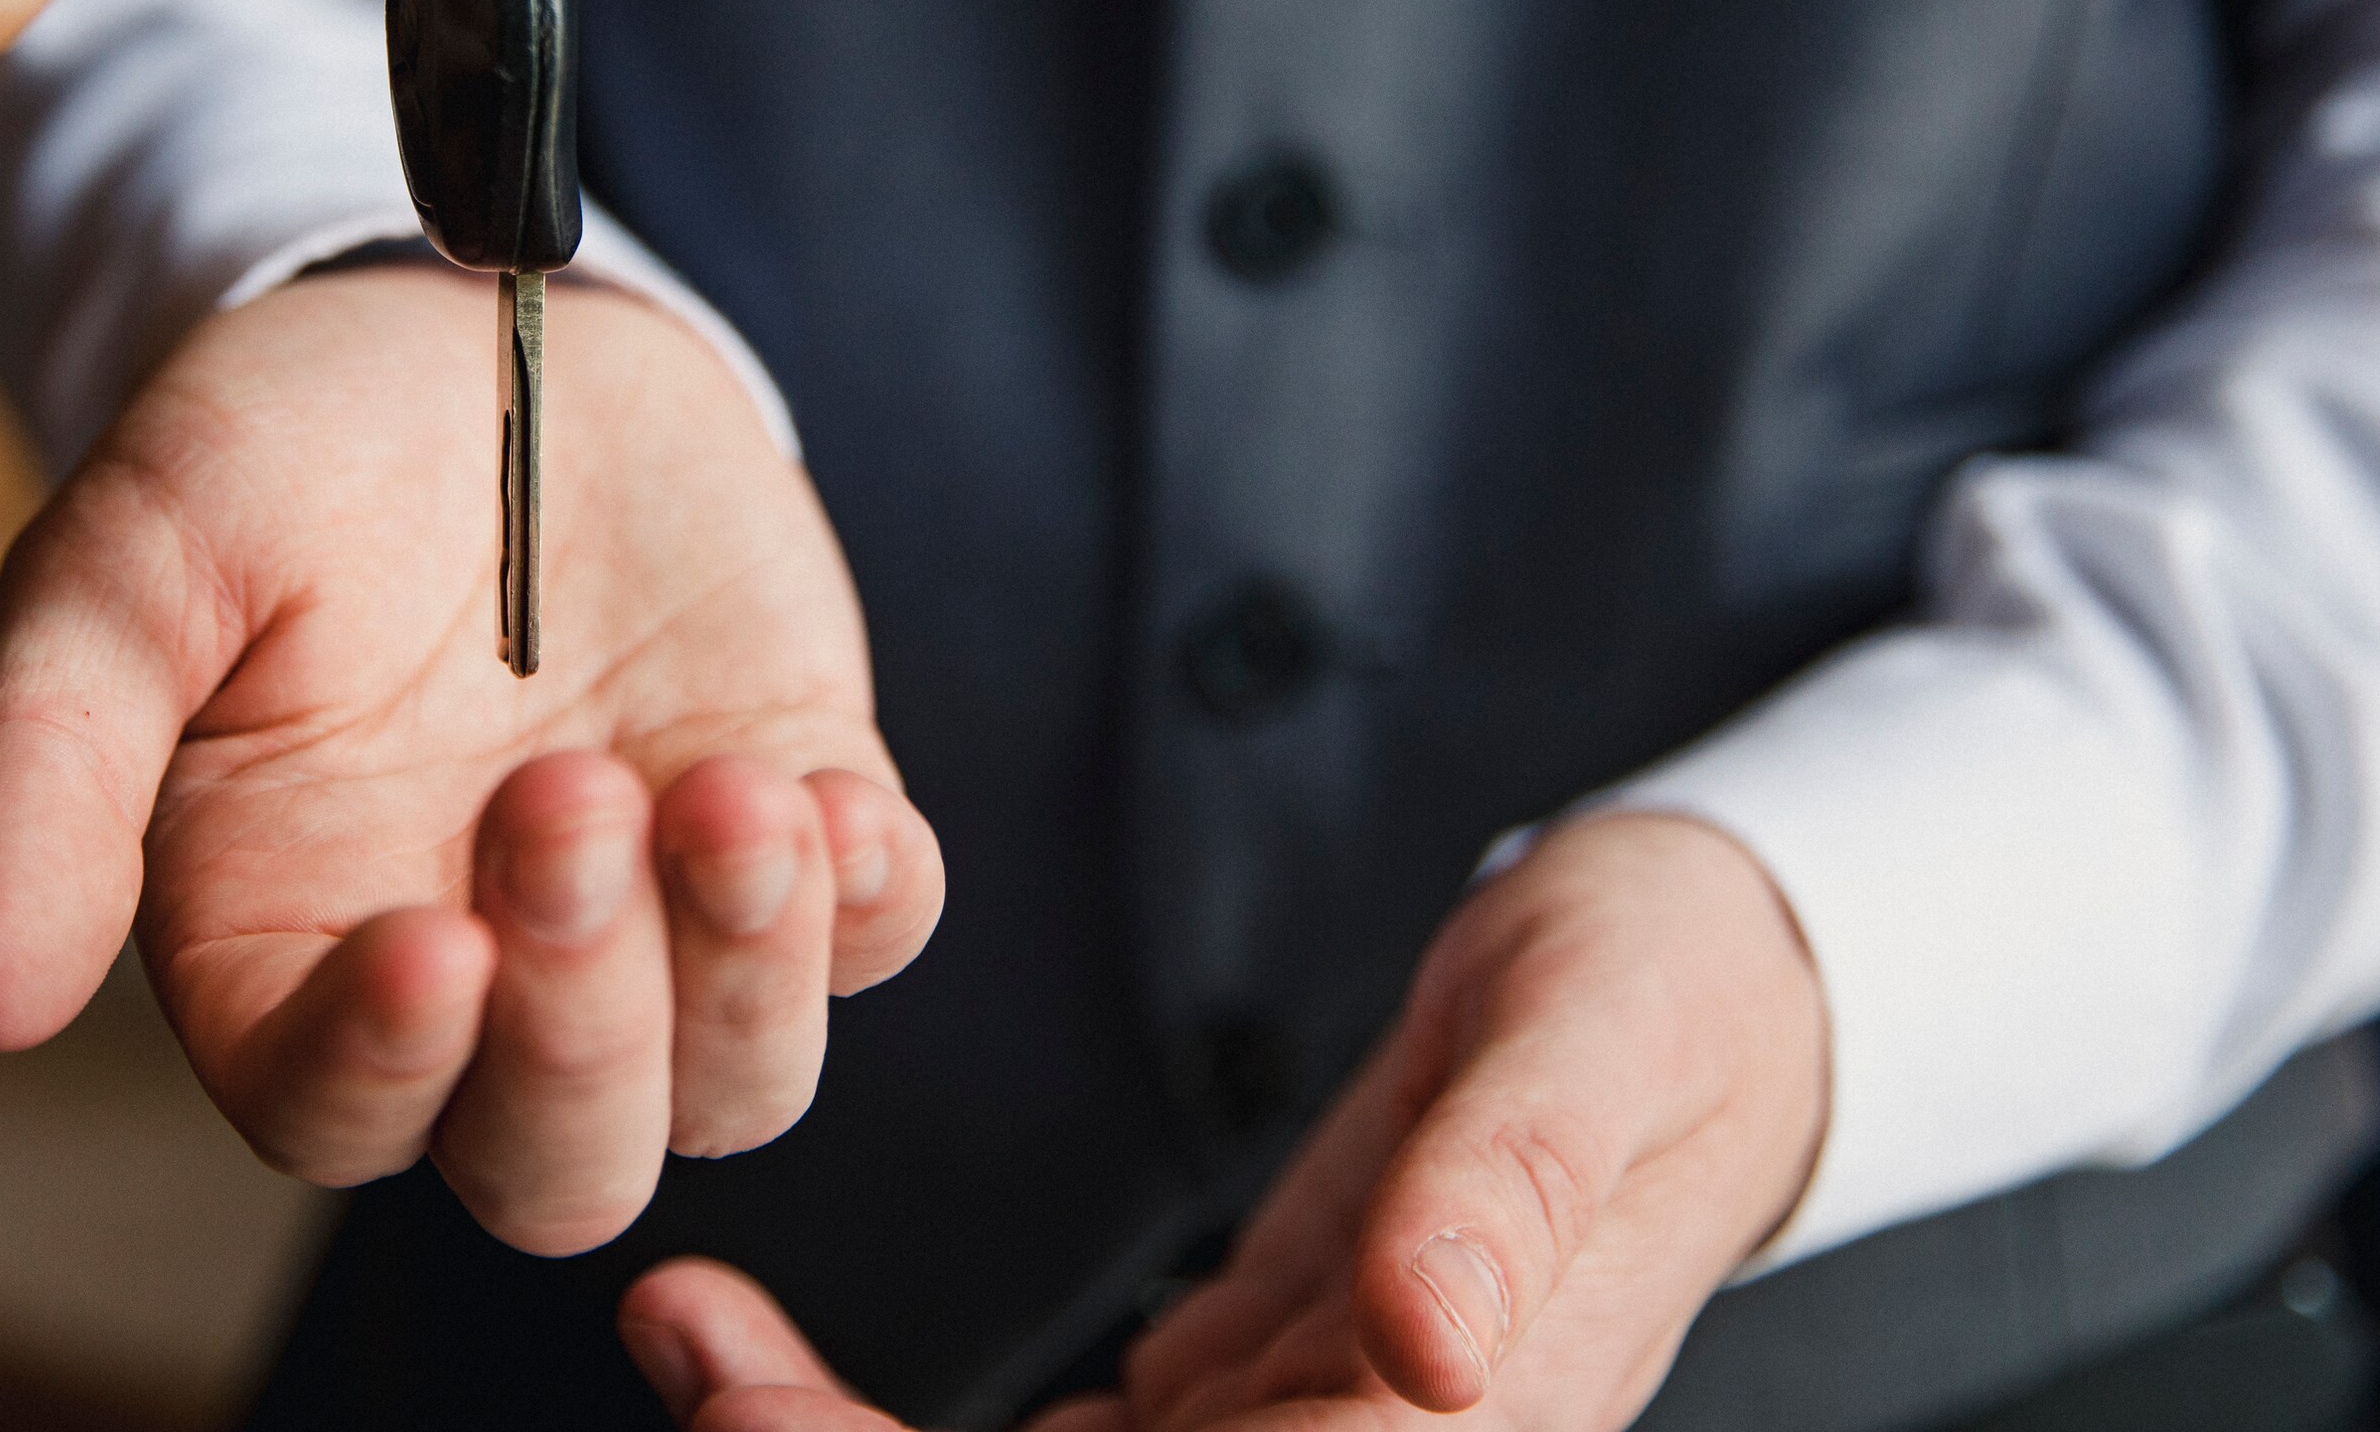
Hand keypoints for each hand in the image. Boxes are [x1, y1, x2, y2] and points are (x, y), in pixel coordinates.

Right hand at [0, 266, 945, 1252]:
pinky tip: (834, 807)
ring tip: (724, 795)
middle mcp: (481, 964)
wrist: (462, 306)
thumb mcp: (127, 565)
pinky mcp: (793, 799)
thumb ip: (47, 771)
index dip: (388, 1067)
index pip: (335, 1112)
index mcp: (288, 947)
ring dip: (746, 975)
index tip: (431, 947)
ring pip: (736, 1083)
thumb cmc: (270, 449)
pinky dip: (871, 904)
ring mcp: (654, 899)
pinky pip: (876, 932)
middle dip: (585, 1031)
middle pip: (558, 1159)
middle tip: (568, 805)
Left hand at [616, 816, 1823, 1431]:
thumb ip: (1513, 1188)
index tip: (785, 1422)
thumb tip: (1433, 1346)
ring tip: (686, 1336)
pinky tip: (749, 1348)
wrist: (1693, 990)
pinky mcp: (1243, 1401)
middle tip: (694, 1355)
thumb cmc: (1667, 1000)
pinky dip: (876, 1418)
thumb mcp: (1594, 1050)